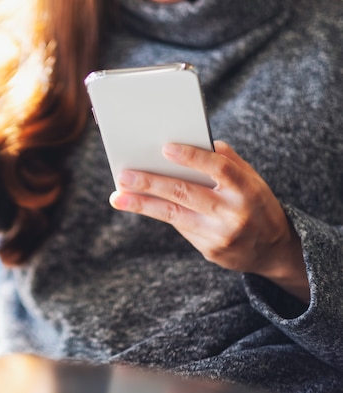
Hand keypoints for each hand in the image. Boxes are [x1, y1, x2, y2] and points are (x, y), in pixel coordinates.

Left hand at [109, 140, 308, 301]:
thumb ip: (226, 161)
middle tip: (123, 175)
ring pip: (173, 215)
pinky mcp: (210, 251)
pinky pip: (180, 227)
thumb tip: (194, 142)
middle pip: (186, 193)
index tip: (165, 148)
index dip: (192, 157)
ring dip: (142, 204)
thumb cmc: (256, 203)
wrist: (274, 250)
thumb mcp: (252, 180)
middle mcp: (233, 213)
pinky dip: (159, 212)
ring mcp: (221, 235)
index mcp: (247, 189)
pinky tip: (139, 204)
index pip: (219, 168)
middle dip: (151, 183)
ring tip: (118, 197)